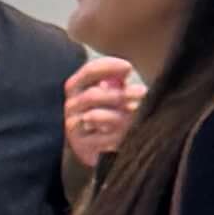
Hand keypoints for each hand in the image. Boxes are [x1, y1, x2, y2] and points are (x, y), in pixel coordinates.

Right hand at [63, 53, 143, 170]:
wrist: (98, 147)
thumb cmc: (109, 114)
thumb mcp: (113, 95)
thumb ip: (117, 83)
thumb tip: (125, 72)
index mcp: (76, 87)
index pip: (89, 72)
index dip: (108, 67)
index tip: (129, 68)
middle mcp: (71, 105)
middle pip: (92, 95)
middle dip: (120, 93)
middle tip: (142, 92)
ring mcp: (73, 126)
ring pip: (95, 116)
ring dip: (120, 114)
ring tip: (137, 112)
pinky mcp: (81, 145)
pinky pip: (101, 138)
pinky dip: (118, 134)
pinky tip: (130, 131)